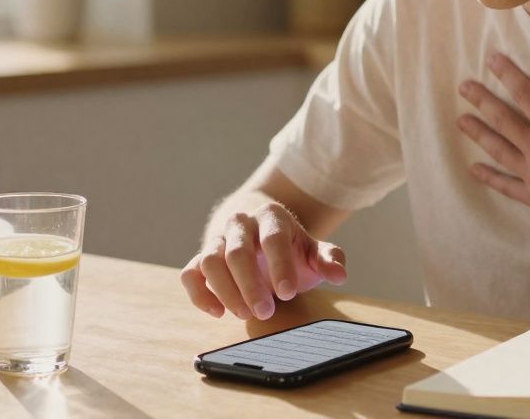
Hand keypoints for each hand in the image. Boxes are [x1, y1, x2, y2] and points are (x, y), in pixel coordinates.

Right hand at [179, 201, 346, 320]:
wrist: (258, 230)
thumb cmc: (289, 245)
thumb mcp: (312, 249)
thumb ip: (328, 259)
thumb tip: (339, 274)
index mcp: (271, 216)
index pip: (272, 238)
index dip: (280, 266)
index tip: (288, 294)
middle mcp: (240, 223)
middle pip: (237, 252)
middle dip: (250, 285)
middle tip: (265, 313)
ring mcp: (217, 239)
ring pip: (209, 260)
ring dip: (225, 291)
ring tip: (244, 314)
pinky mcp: (200, 257)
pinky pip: (190, 274)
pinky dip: (199, 294)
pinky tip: (218, 312)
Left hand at [456, 48, 529, 260]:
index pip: (525, 94)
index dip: (508, 75)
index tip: (491, 60)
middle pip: (503, 120)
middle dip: (482, 101)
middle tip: (463, 87)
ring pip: (499, 149)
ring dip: (478, 134)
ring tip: (460, 121)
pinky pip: (506, 185)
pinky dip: (489, 177)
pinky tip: (474, 171)